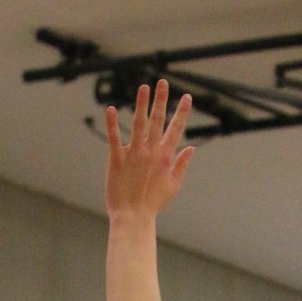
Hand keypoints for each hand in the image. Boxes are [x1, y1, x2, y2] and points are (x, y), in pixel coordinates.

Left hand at [105, 80, 193, 222]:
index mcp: (165, 157)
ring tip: (144, 87)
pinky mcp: (117, 159)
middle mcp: (151, 152)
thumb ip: (182, 165)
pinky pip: (114, 138)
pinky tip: (110, 109)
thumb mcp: (173, 186)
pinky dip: (112, 123)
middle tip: (163, 82)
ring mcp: (134, 154)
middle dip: (161, 100)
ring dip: (141, 104)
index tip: (187, 97)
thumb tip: (192, 148)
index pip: (176, 130)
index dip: (182, 113)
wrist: (133, 218)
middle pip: (158, 120)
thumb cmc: (153, 204)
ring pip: (138, 124)